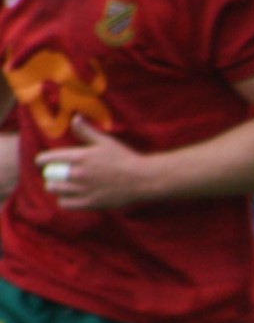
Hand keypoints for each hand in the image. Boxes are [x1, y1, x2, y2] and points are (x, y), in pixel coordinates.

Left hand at [38, 115, 152, 209]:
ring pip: (56, 191)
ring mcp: (83, 190)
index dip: (42, 160)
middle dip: (51, 175)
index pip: (47, 159)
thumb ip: (86, 131)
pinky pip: (66, 204)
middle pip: (50, 177)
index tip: (43, 162)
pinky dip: (65, 200)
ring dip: (57, 188)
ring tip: (64, 186)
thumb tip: (74, 118)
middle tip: (58, 175)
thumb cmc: (125, 159)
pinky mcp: (90, 203)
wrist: (143, 179)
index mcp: (79, 157)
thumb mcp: (105, 142)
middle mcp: (78, 174)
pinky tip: (72, 197)